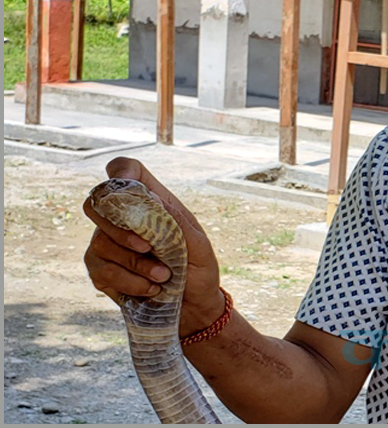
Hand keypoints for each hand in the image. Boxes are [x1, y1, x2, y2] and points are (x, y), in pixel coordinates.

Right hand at [83, 157, 224, 336]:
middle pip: (97, 204)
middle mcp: (123, 220)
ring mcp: (107, 244)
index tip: (128, 185)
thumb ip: (178, 224)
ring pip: (102, 243)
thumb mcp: (199, 247)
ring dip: (136, 264)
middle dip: (121, 229)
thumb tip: (154, 202)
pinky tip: (151, 289)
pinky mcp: (100, 271)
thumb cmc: (199, 271)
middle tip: (148, 247)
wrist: (193, 309)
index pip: (125, 171)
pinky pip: (103, 271)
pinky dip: (131, 282)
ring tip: (163, 277)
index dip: (121, 171)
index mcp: (152, 204)